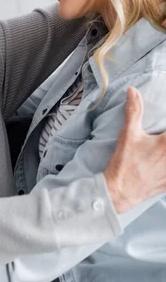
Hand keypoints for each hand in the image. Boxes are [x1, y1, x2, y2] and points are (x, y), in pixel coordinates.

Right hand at [104, 87, 165, 212]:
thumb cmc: (124, 162)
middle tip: (158, 143)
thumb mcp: (128, 133)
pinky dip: (165, 170)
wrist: (120, 190)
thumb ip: (134, 110)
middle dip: (164, 142)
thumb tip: (133, 90)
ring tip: (160, 153)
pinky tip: (159, 168)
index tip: (160, 134)